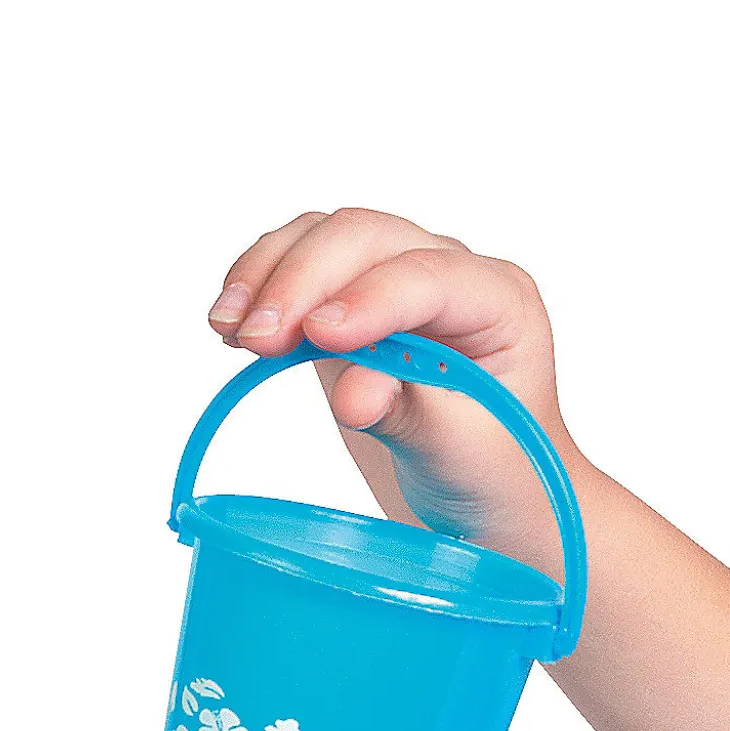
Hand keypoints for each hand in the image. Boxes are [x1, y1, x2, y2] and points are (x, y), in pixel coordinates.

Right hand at [208, 208, 593, 578]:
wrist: (478, 491)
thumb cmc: (491, 472)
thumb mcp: (462, 456)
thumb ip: (411, 417)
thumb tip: (351, 395)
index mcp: (501, 303)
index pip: (431, 276)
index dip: (371, 298)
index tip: (317, 336)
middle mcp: (452, 273)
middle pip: (367, 239)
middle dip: (303, 281)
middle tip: (255, 338)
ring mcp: (397, 277)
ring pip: (324, 239)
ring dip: (268, 275)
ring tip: (228, 328)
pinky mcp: (350, 297)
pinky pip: (299, 264)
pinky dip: (260, 285)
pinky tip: (231, 324)